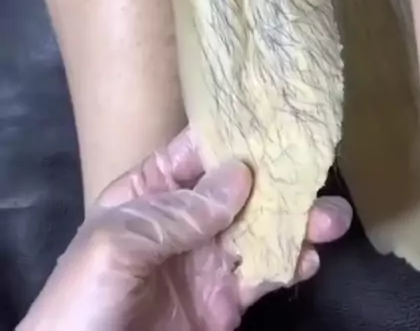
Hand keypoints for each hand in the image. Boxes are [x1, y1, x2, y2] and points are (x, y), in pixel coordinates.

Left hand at [19, 127, 351, 330]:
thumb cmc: (84, 298)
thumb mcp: (116, 244)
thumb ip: (177, 211)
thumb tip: (240, 173)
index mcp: (150, 191)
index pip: (198, 152)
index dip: (236, 133)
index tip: (280, 117)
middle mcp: (184, 220)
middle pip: (240, 189)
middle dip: (280, 178)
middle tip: (320, 169)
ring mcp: (206, 262)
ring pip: (260, 229)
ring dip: (297, 220)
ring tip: (332, 218)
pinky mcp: (223, 304)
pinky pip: (262, 275)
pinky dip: (291, 263)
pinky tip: (311, 255)